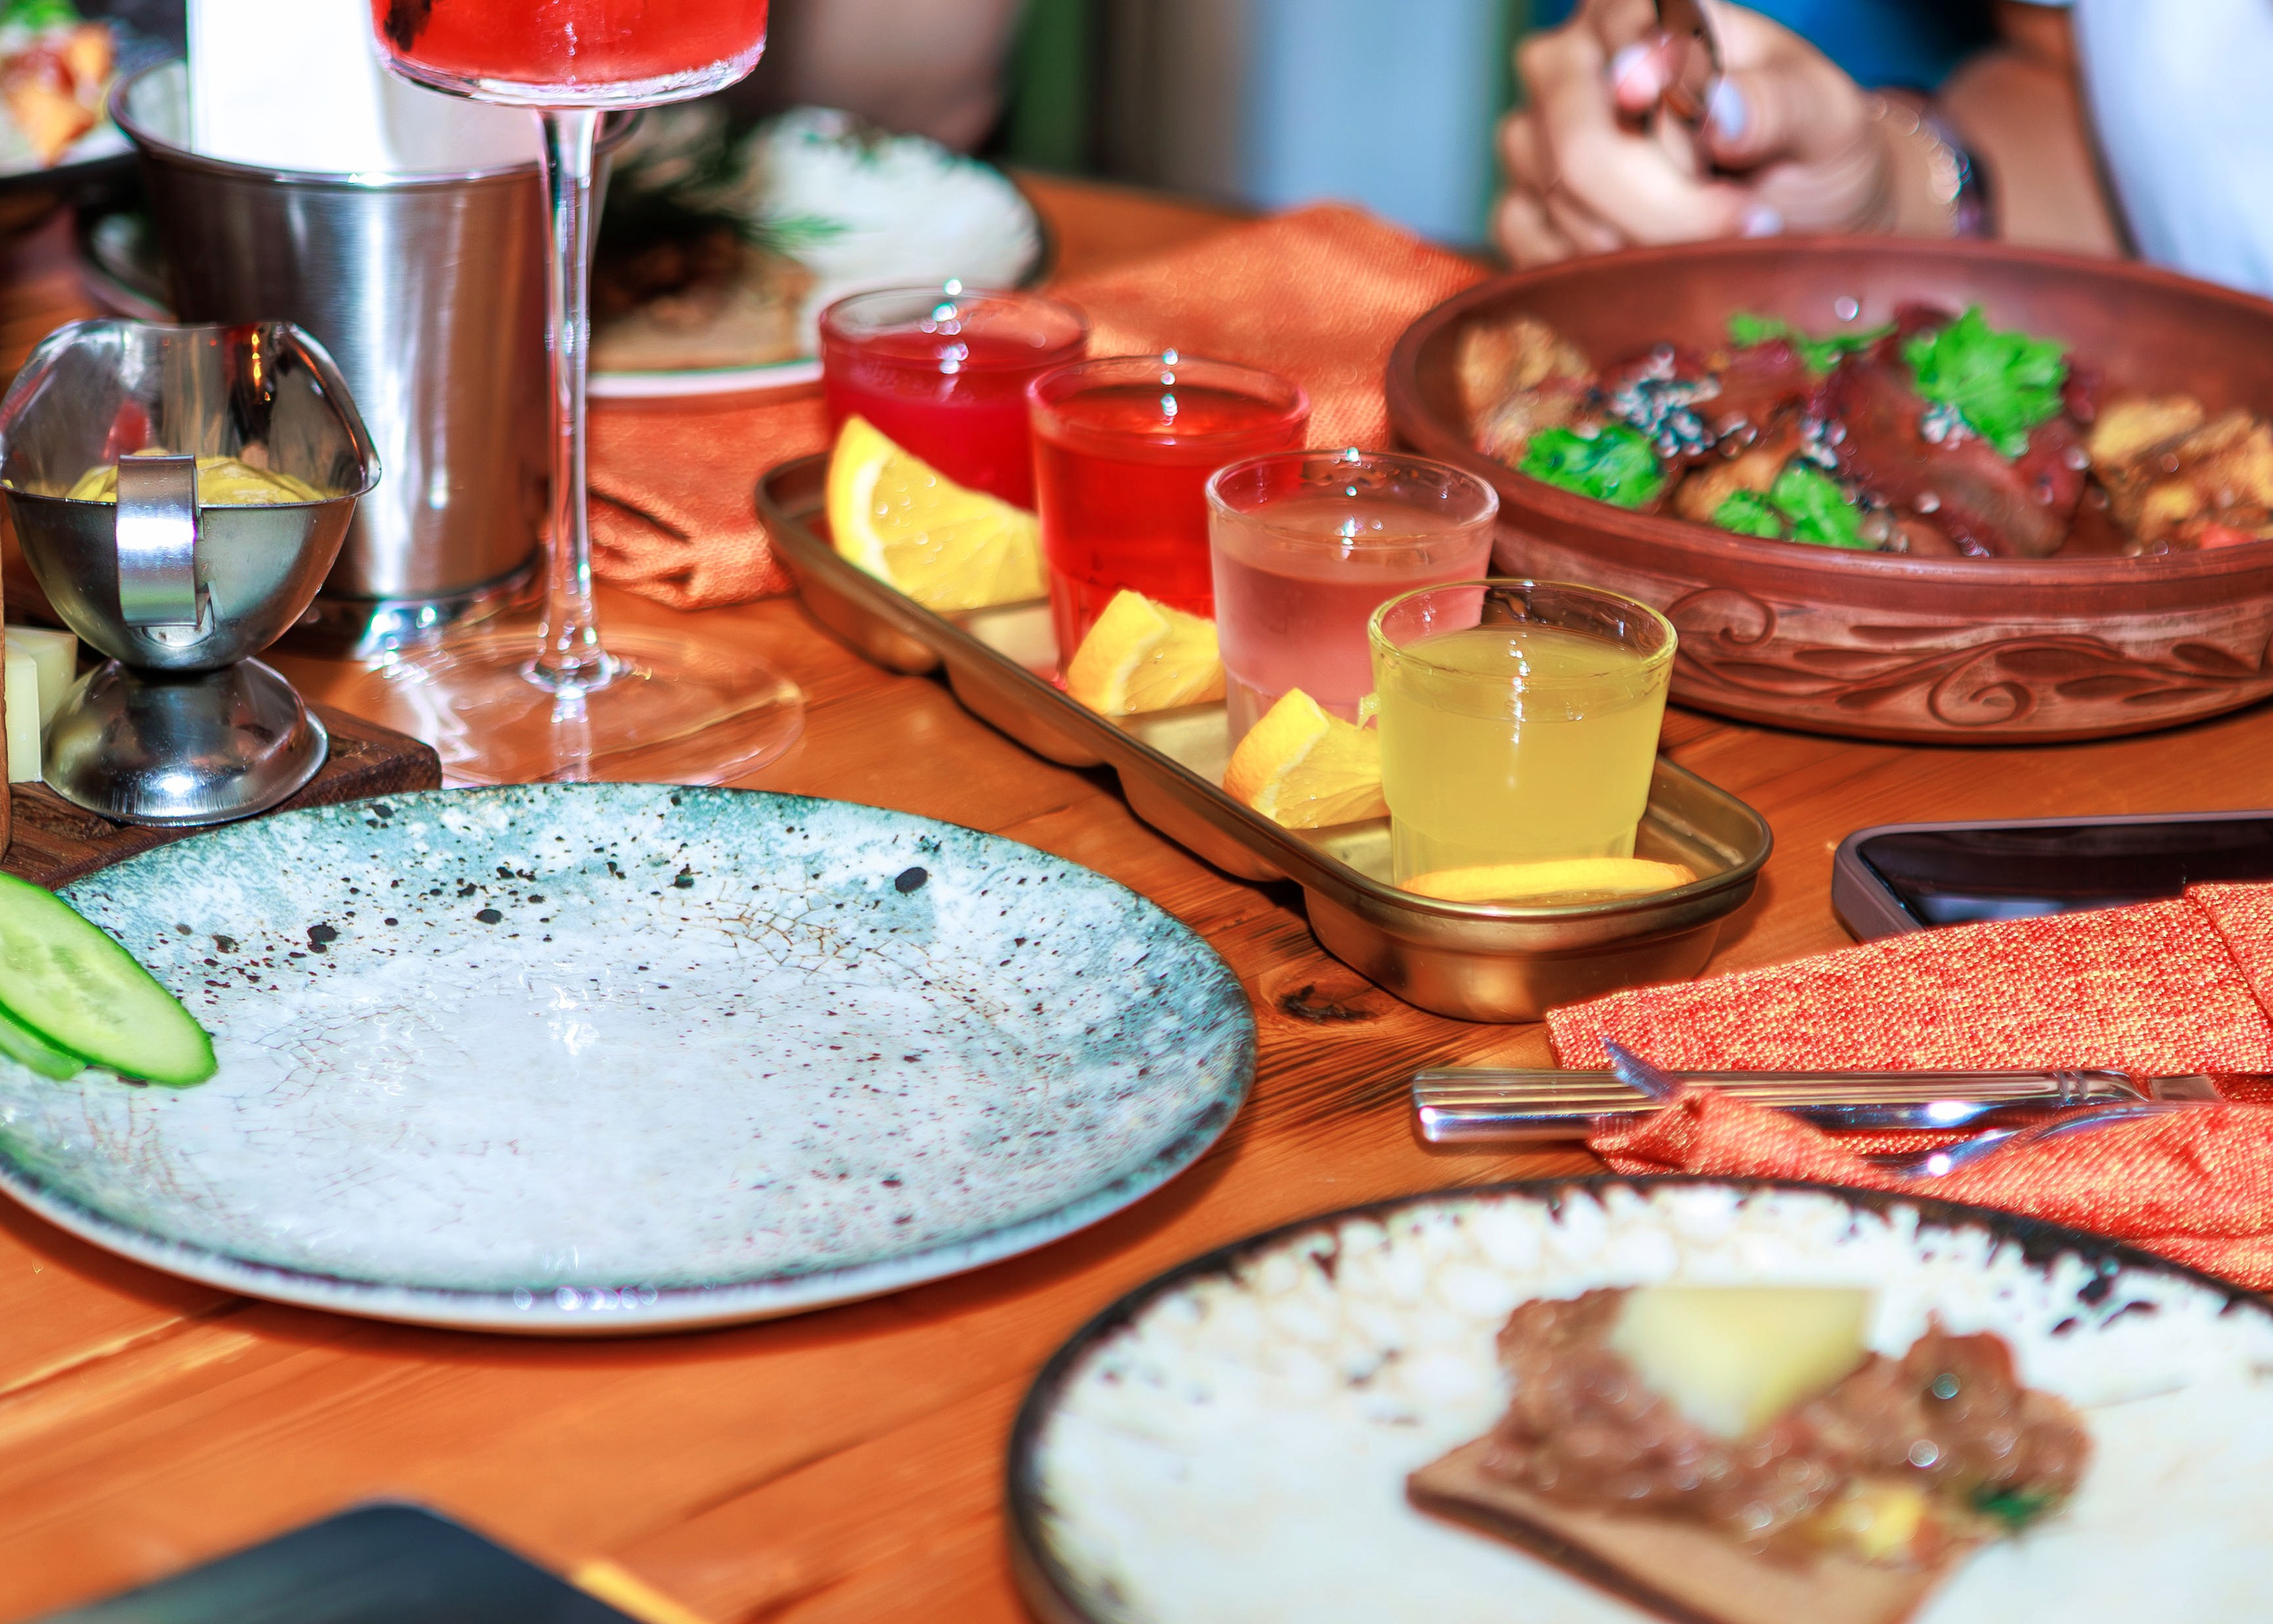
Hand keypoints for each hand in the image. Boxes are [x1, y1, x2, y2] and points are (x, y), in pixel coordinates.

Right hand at [1493, 0, 1894, 266]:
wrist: (1796, 217)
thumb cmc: (1808, 151)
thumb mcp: (1826, 119)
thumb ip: (1781, 102)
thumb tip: (1719, 110)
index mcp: (1641, 10)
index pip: (1629, 69)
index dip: (1679, 140)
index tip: (1743, 190)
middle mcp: (1571, 61)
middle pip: (1581, 151)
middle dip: (1667, 213)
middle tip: (1742, 228)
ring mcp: (1535, 134)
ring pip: (1560, 206)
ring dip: (1642, 245)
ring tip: (1709, 242)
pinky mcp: (1519, 204)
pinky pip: (1531, 247)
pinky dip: (1596, 270)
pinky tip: (1652, 262)